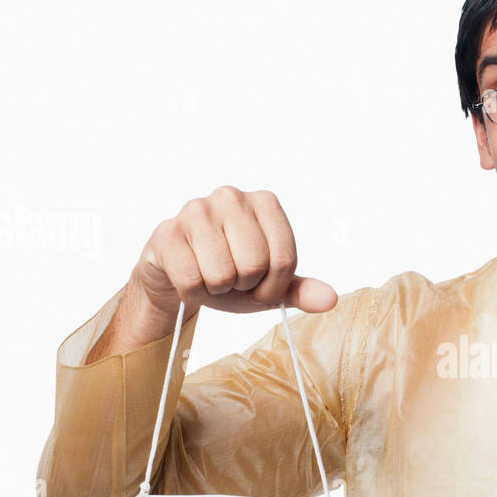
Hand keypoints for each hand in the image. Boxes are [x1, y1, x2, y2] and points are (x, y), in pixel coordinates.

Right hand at [131, 185, 337, 319]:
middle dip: (244, 285)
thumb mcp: (269, 285)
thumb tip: (329, 299)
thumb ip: (299, 290)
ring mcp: (195, 210)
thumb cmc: (230, 274)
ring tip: (211, 275)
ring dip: (218, 288)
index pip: (285, 260)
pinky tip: (190, 276)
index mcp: (264, 203)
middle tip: (233, 279)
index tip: (262, 287)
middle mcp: (231, 197)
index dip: (274, 286)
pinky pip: (191, 280)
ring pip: (221, 273)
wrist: (179, 276)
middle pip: (254, 264)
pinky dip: (194, 292)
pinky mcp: (167, 233)